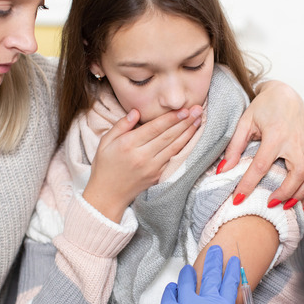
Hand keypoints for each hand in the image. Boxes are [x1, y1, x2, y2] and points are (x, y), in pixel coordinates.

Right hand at [84, 106, 201, 221]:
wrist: (108, 195)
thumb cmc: (105, 166)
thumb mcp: (105, 142)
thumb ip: (121, 126)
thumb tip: (136, 112)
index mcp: (128, 145)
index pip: (154, 128)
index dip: (171, 118)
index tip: (184, 109)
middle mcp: (142, 156)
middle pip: (168, 136)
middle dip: (185, 121)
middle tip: (198, 110)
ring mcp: (152, 168)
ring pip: (174, 147)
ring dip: (188, 133)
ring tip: (199, 120)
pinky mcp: (157, 176)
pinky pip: (173, 159)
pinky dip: (184, 147)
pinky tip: (191, 138)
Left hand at [158, 245, 240, 303]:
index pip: (230, 282)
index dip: (232, 269)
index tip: (232, 260)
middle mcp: (205, 303)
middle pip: (210, 274)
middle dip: (214, 260)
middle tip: (215, 250)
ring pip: (187, 280)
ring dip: (189, 272)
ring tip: (189, 268)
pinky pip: (170, 294)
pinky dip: (172, 289)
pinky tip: (173, 288)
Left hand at [221, 80, 303, 207]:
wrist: (286, 94)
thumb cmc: (263, 108)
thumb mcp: (245, 122)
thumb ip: (234, 146)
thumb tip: (223, 170)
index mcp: (275, 134)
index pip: (262, 165)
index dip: (249, 184)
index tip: (238, 199)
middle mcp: (295, 141)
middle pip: (298, 173)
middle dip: (286, 192)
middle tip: (270, 204)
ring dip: (302, 193)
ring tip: (287, 206)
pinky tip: (302, 200)